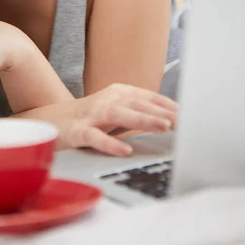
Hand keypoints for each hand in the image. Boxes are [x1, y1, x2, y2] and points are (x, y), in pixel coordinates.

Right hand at [57, 83, 176, 155]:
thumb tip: (174, 120)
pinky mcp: (78, 132)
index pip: (149, 97)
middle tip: (183, 121)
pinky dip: (110, 144)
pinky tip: (125, 151)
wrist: (52, 121)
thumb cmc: (91, 118)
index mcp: (118, 93)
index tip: (191, 115)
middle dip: (161, 112)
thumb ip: (140, 113)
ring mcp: (91, 115)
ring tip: (164, 127)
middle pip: (137, 104)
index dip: (170, 106)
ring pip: (119, 115)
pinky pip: (95, 137)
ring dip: (143, 119)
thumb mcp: (117, 111)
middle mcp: (107, 100)